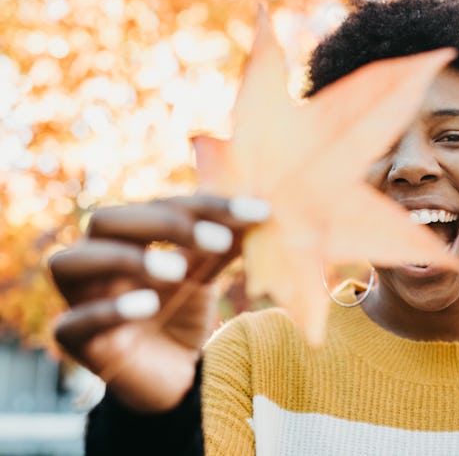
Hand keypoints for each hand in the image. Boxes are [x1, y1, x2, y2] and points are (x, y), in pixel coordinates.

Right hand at [49, 194, 269, 411]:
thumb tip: (261, 208)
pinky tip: (147, 305)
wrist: (173, 377)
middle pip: (107, 221)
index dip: (208, 206)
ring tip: (178, 271)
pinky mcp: (74, 340)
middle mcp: (95, 257)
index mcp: (128, 234)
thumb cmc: (182, 314)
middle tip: (219, 239)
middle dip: (164, 225)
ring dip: (126, 259)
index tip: (258, 211)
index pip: (161, 205)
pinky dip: (109, 310)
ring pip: (73, 262)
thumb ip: (225, 241)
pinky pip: (75, 321)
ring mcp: (79, 297)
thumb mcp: (206, 272)